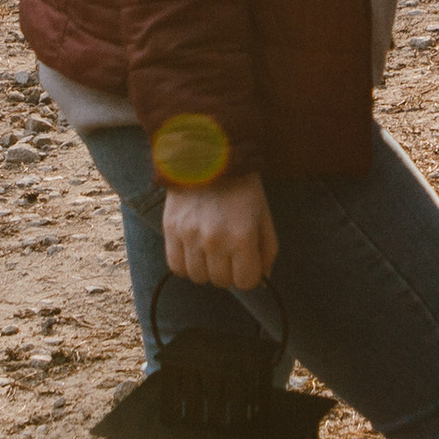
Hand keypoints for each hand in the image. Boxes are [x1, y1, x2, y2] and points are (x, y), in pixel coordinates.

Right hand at [161, 173, 277, 290]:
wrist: (209, 156)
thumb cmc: (242, 187)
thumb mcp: (264, 215)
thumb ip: (267, 250)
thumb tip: (262, 279)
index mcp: (242, 236)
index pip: (246, 282)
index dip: (249, 276)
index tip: (247, 264)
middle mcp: (215, 239)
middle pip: (222, 281)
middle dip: (229, 272)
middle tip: (230, 255)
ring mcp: (190, 235)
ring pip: (199, 277)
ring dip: (207, 270)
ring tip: (211, 252)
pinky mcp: (171, 229)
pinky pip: (176, 266)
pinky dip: (186, 265)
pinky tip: (194, 252)